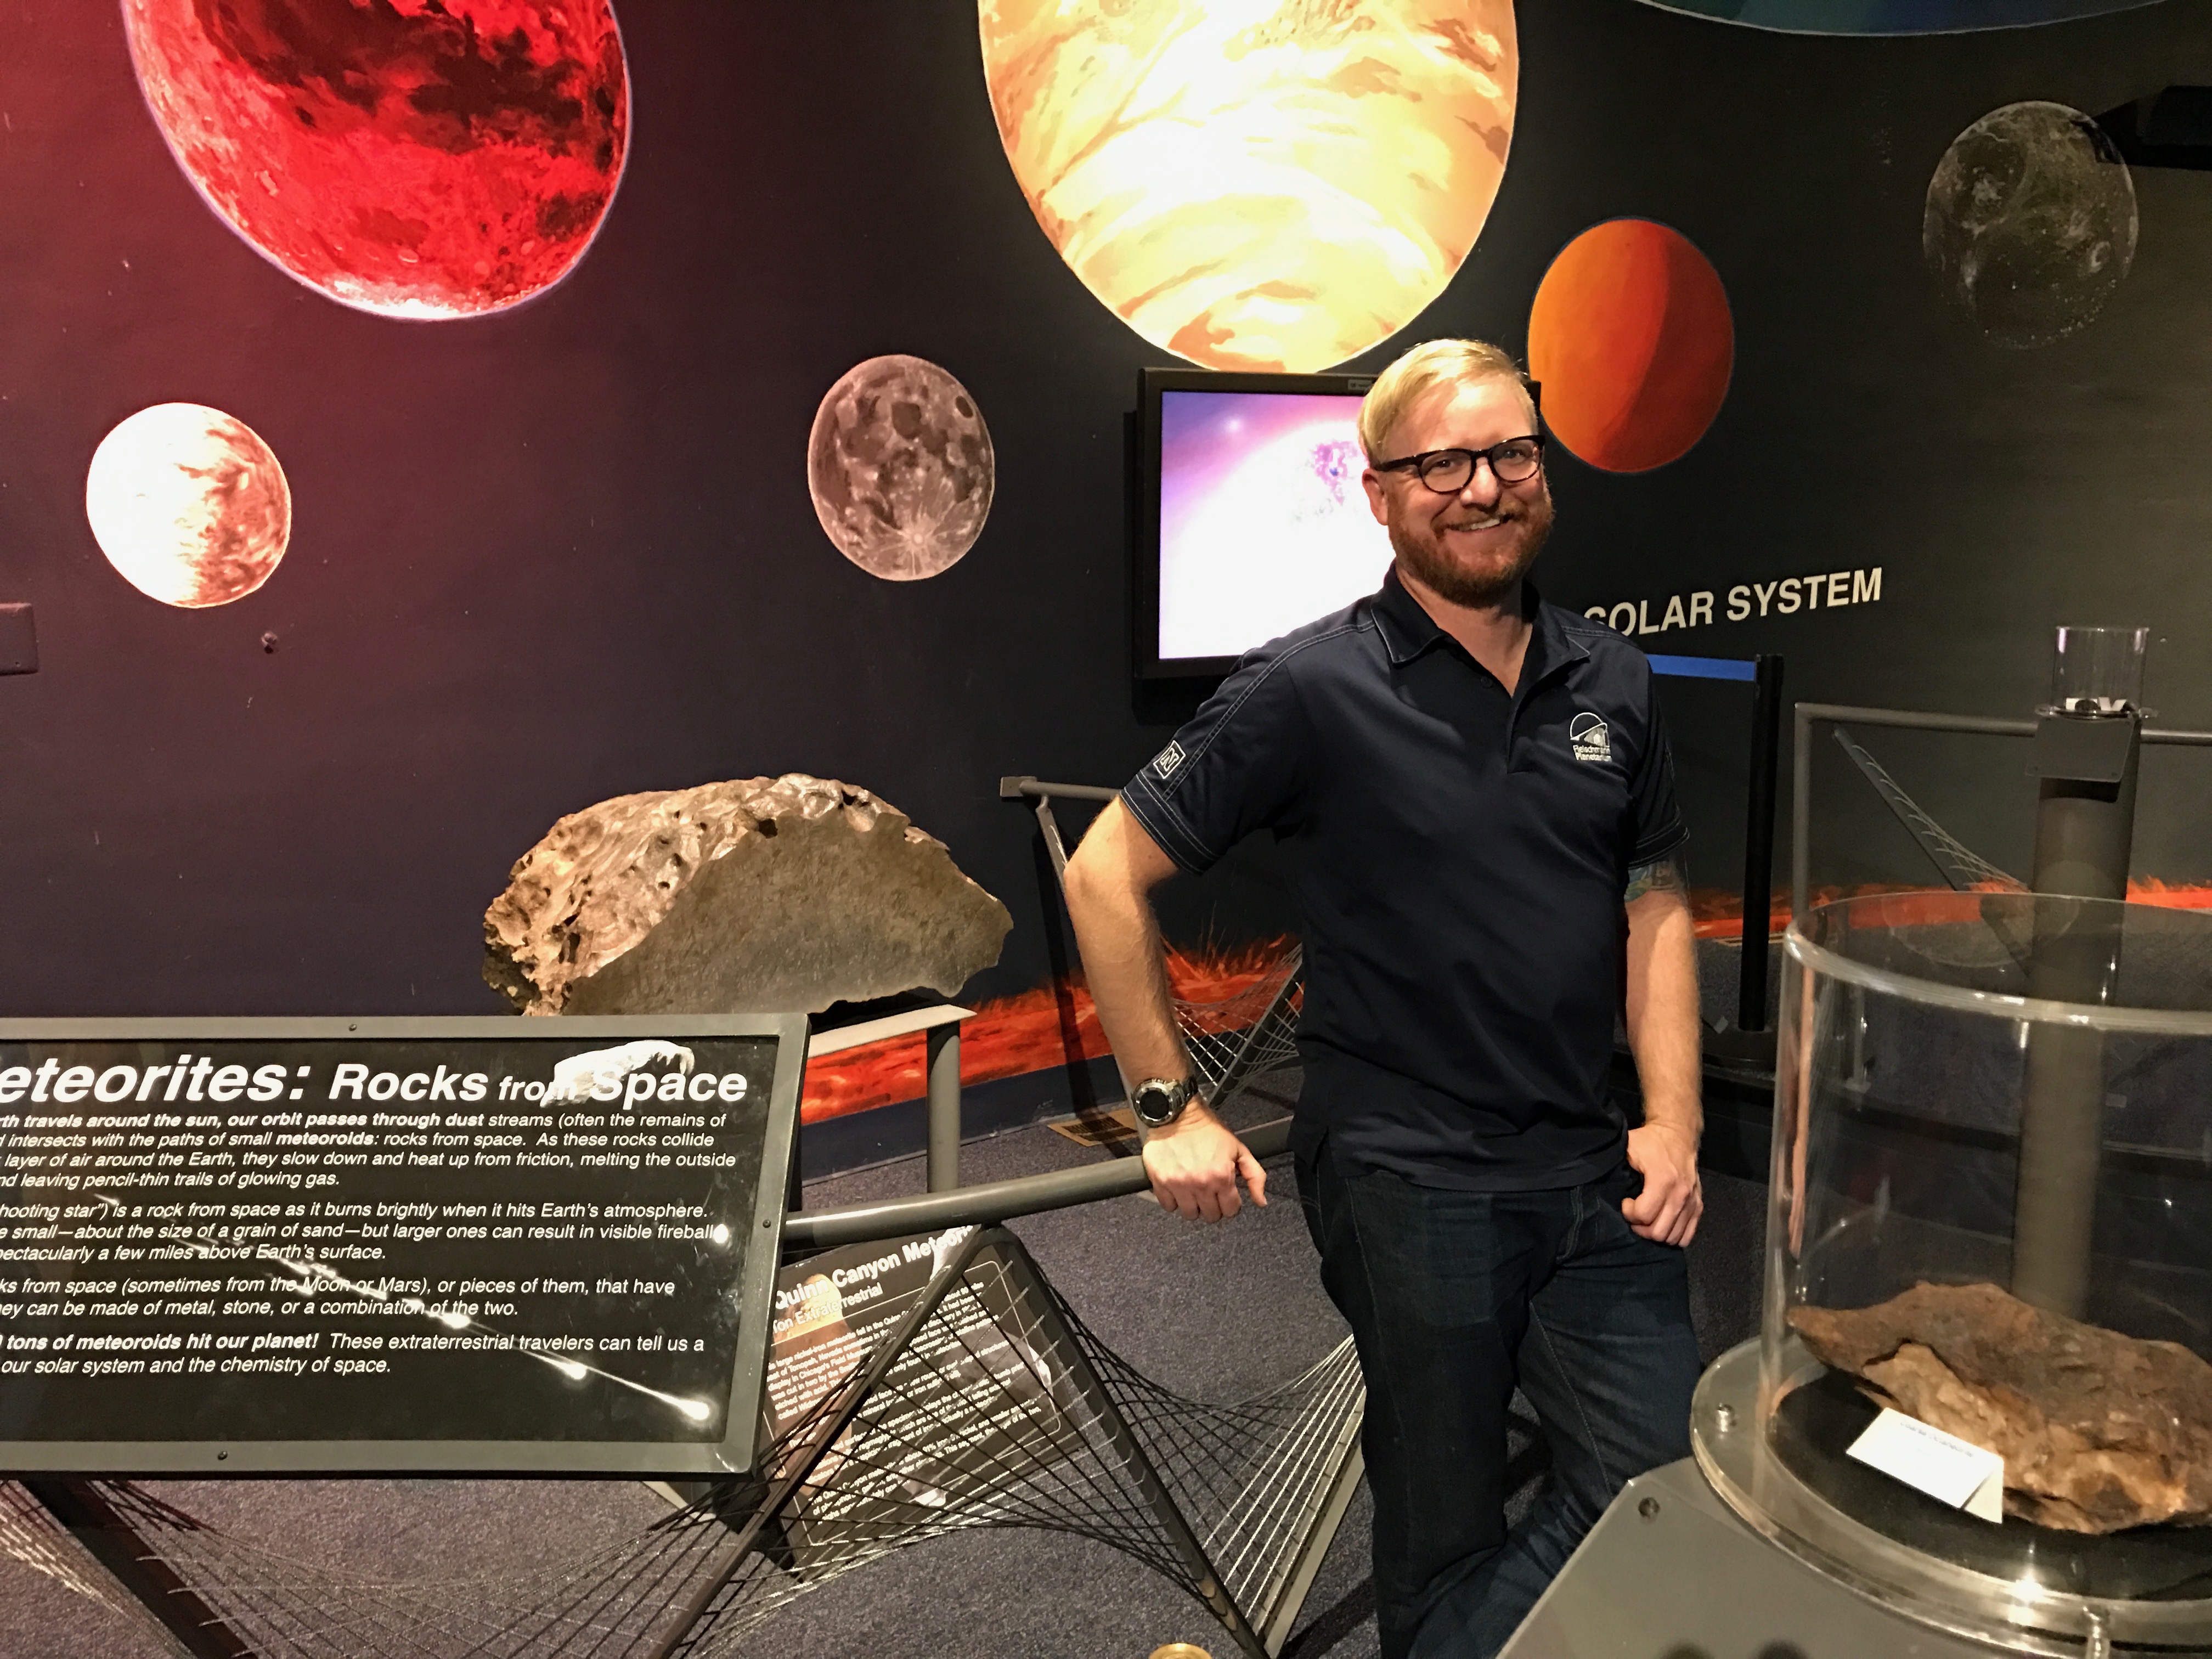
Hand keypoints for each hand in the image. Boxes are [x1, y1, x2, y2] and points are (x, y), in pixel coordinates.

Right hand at [1139, 1102, 1267, 1222]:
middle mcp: (1201, 1184)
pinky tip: (1178, 1188)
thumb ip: (1255, 1176)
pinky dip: (1173, 1201)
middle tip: (1210, 1192)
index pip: (1230, 1210)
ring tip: (1193, 1191)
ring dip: (1194, 1206)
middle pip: (1211, 1216)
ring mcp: (1179, 1185)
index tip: (1226, 1195)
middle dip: (1214, 1206)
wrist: (1177, 1115)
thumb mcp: (1238, 1149)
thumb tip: (1261, 1201)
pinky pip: (1168, 1206)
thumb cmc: (1208, 1130)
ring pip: (1190, 1215)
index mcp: (1222, 1176)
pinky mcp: (1161, 1182)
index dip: (1231, 1203)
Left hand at [1623, 1121, 1700, 1246]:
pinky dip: (1673, 1235)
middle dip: (1641, 1227)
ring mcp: (1691, 1202)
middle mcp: (1680, 1194)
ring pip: (1673, 1237)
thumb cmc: (1651, 1141)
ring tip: (1647, 1218)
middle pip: (1658, 1231)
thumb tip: (1601, 1179)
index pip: (1644, 1215)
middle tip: (1634, 1214)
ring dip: (1655, 1233)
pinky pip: (1688, 1235)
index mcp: (1663, 1180)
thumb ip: (1617, 1165)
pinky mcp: (1698, 1205)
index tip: (1625, 1202)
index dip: (1629, 1213)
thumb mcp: (1629, 1146)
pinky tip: (1662, 1223)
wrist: (1678, 1134)